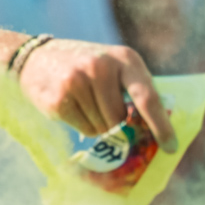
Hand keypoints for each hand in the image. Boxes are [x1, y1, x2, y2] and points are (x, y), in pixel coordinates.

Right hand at [18, 39, 177, 151]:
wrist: (35, 57)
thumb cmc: (84, 66)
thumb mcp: (113, 65)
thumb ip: (133, 88)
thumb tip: (150, 130)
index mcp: (123, 58)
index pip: (147, 97)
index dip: (161, 125)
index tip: (170, 146)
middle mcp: (100, 67)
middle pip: (121, 118)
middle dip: (117, 123)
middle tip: (105, 112)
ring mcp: (76, 82)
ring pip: (102, 127)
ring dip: (97, 124)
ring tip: (84, 104)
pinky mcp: (58, 100)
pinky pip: (83, 130)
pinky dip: (82, 126)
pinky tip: (71, 107)